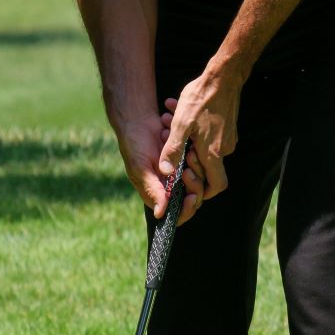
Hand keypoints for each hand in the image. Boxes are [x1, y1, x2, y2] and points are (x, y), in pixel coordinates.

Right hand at [115, 106, 201, 225]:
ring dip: (196, 168)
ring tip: (189, 152)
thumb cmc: (134, 145)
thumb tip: (160, 214)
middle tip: (188, 169)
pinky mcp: (186, 159)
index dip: (186, 209)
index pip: (176, 213)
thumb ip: (152, 189)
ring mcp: (179, 173)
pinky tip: (189, 145)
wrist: (139, 119)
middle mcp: (169, 186)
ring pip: (199, 180)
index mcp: (157, 194)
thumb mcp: (141, 168)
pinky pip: (199, 164)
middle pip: (192, 197)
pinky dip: (196, 157)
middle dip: (194, 184)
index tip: (192, 196)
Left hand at [157, 69, 239, 206]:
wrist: (224, 76)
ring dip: (186, 138)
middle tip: (169, 138)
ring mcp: (227, 137)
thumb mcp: (181, 124)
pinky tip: (178, 110)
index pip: (215, 186)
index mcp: (214, 153)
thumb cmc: (202, 98)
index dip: (203, 190)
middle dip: (184, 156)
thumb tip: (166, 172)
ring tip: (169, 119)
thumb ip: (173, 150)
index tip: (187, 180)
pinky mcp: (227, 127)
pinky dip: (193, 129)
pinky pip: (208, 135)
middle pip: (205, 166)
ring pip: (204, 147)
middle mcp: (224, 149)